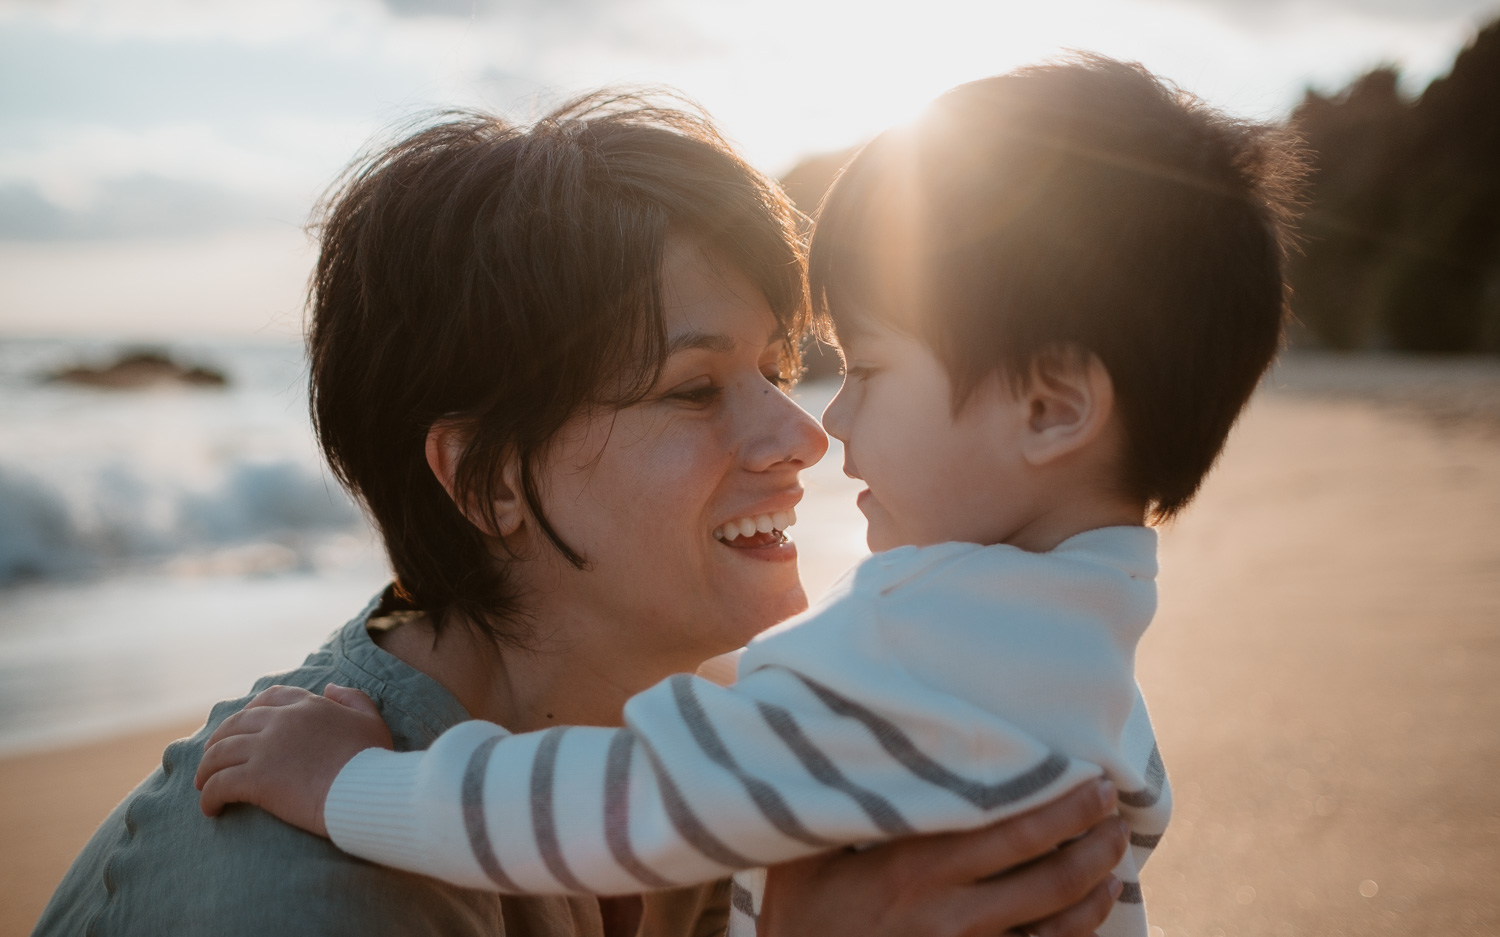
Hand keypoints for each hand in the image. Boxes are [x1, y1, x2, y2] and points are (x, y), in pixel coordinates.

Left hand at [195, 683, 393, 836]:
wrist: (367, 790)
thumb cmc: (374, 761)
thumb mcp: (371, 720)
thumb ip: (353, 698)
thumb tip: (330, 686)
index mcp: (307, 706)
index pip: (270, 698)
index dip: (250, 711)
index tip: (242, 727)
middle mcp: (281, 721)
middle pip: (235, 724)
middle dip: (219, 740)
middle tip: (213, 759)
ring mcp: (266, 748)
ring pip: (219, 753)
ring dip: (206, 769)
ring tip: (202, 785)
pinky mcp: (256, 779)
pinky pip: (218, 784)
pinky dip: (208, 797)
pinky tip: (211, 809)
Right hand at [757, 779, 1126, 936]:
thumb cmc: (798, 916)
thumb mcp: (808, 852)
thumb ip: (848, 804)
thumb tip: (861, 734)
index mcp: (917, 869)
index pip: (1014, 831)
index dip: (1066, 807)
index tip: (1094, 781)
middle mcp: (951, 914)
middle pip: (1051, 877)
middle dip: (1096, 842)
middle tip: (1117, 813)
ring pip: (1057, 928)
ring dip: (1096, 892)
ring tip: (1115, 861)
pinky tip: (1087, 915)